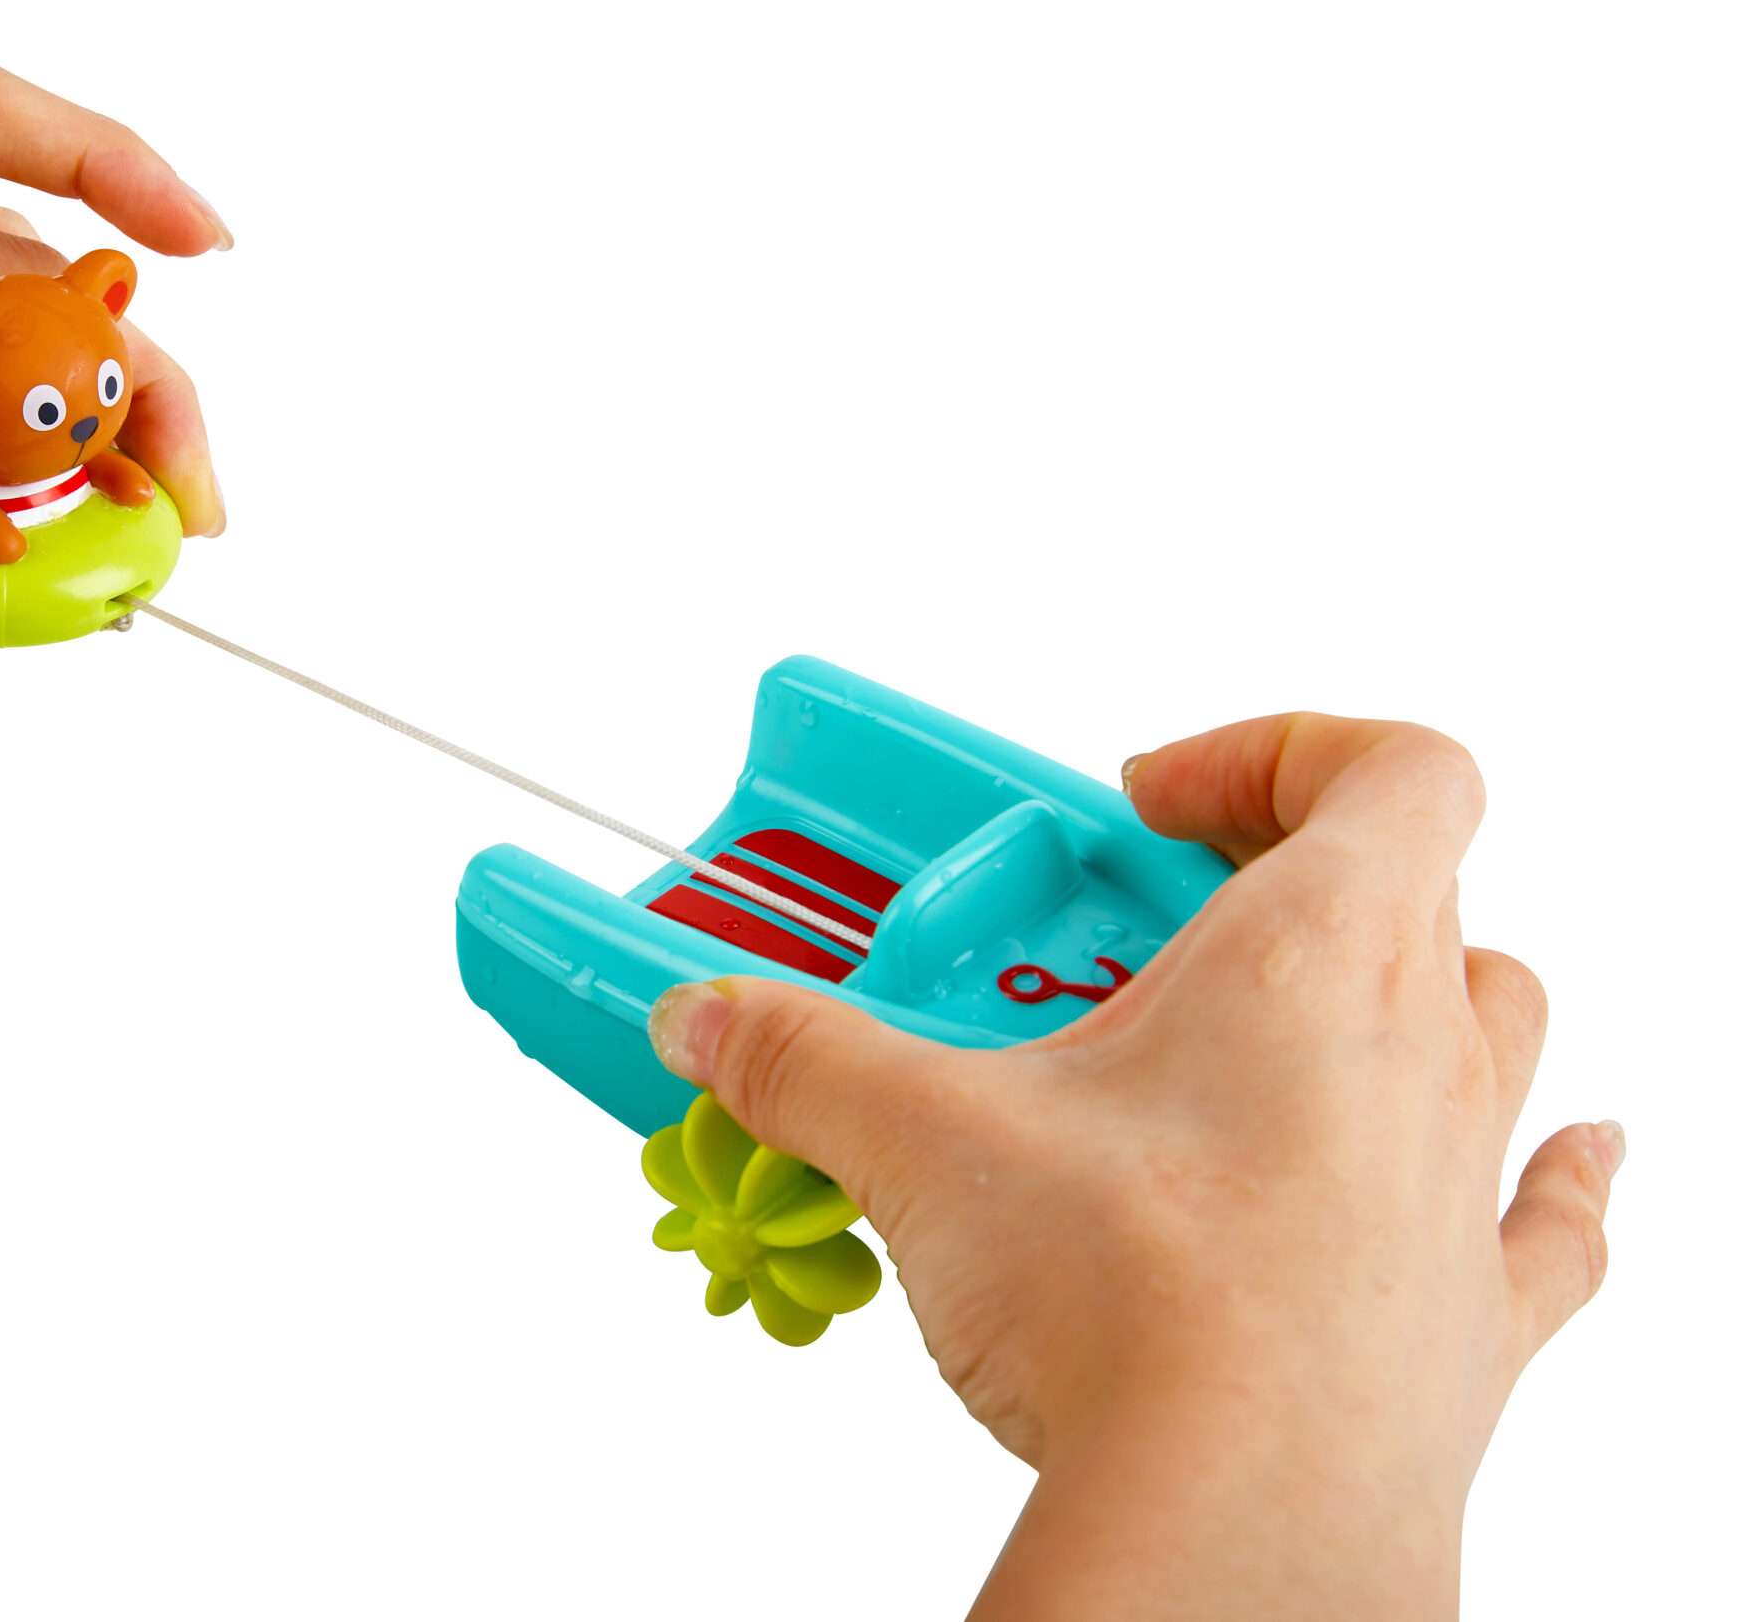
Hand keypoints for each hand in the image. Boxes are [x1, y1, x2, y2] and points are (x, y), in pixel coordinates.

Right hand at [646, 715, 1619, 1617]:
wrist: (1240, 1517)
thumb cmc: (1135, 1302)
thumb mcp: (925, 1140)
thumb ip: (800, 1055)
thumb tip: (710, 1016)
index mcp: (1319, 955)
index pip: (1387, 766)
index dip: (1272, 754)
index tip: (1146, 813)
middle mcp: (1422, 1049)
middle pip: (1409, 891)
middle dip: (1270, 890)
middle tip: (1126, 950)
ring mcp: (1465, 1183)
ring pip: (1491, 1022)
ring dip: (1403, 998)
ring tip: (1278, 1036)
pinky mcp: (1472, 1316)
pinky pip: (1556, 1216)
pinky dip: (1556, 1177)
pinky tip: (1564, 1158)